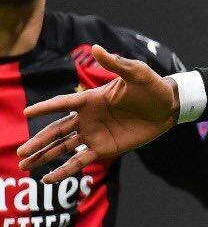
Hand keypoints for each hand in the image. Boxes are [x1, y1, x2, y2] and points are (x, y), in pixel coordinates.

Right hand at [16, 44, 178, 183]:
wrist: (169, 106)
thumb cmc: (152, 86)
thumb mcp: (136, 72)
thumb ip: (115, 63)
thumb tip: (96, 48)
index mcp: (90, 99)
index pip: (62, 104)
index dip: (45, 108)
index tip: (27, 113)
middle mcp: (87, 118)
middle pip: (56, 130)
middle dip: (38, 141)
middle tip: (20, 152)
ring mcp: (94, 134)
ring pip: (63, 147)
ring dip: (44, 156)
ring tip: (24, 166)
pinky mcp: (104, 148)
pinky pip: (80, 160)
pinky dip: (65, 170)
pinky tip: (49, 178)